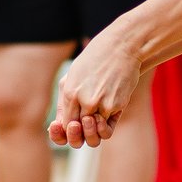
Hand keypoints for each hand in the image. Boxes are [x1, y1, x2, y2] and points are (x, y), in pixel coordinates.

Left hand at [49, 33, 142, 147]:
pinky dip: (108, 121)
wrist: (121, 47)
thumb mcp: (72, 77)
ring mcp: (102, 104)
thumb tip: (60, 126)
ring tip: (95, 119)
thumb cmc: (94, 61)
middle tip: (84, 124)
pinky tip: (108, 110)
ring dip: (94, 130)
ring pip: (95, 131)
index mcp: (71, 93)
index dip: (68, 130)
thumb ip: (65, 101)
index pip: (65, 125)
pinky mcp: (117, 105)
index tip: (73, 124)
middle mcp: (85, 101)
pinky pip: (109, 124)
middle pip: (78, 132)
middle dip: (80, 134)